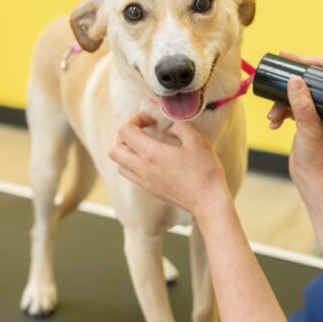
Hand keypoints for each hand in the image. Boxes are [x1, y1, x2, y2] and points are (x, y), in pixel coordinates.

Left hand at [109, 112, 230, 222]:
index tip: (151, 119)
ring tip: (144, 144)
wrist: (208, 202)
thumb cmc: (204, 172)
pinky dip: (133, 163)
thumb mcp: (197, 141)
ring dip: (126, 150)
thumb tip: (170, 127)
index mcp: (151, 153)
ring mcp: (144, 182)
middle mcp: (142, 168)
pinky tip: (152, 159)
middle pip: (114, 149)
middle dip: (122, 135)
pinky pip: (131, 174)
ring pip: (119, 164)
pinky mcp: (150, 190)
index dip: (134, 119)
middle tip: (141, 130)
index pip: (125, 132)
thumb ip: (180, 127)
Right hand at [267, 52, 322, 188]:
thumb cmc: (317, 157)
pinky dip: (281, 111)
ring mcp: (320, 112)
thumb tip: (294, 80)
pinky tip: (274, 122)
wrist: (311, 179)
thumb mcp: (309, 129)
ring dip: (282, 100)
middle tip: (280, 61)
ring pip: (299, 93)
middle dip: (295, 76)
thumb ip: (303, 106)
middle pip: (314, 79)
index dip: (316, 62)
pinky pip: (292, 105)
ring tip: (273, 114)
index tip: (298, 59)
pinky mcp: (307, 118)